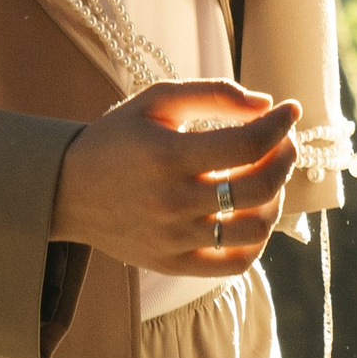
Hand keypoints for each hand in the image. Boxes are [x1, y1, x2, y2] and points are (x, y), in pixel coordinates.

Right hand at [50, 82, 299, 275]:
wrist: (66, 190)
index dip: (279, 126)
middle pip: (257, 188)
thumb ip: (212, 94)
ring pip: (252, 229)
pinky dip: (256, 241)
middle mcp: (172, 201)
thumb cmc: (118, 138)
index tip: (290, 111)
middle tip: (283, 142)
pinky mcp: (171, 263)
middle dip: (284, 159)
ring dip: (275, 201)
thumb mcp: (156, 101)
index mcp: (168, 155)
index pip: (248, 144)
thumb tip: (266, 105)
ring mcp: (173, 238)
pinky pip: (232, 264)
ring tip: (269, 179)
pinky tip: (253, 215)